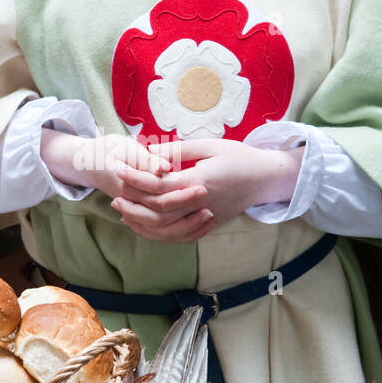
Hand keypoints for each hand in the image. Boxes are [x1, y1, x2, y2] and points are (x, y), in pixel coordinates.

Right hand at [39, 130, 213, 241]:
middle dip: (188, 211)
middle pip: (161, 217)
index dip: (182, 193)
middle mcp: (130, 203)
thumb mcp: (124, 146)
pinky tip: (199, 226)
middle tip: (210, 203)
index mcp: (126, 185)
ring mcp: (134, 213)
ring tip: (209, 216)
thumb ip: (145, 159)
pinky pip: (159, 234)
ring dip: (186, 227)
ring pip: (160, 232)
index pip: (158, 195)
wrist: (90, 164)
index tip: (204, 186)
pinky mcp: (140, 217)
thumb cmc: (110, 150)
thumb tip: (164, 168)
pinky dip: (179, 233)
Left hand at [112, 137, 302, 237]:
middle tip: (114, 196)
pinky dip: (159, 234)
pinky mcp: (208, 224)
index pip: (158, 185)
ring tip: (124, 212)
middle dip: (133, 205)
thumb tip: (150, 153)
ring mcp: (204, 218)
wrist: (266, 178)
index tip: (119, 169)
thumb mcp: (209, 146)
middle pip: (158, 213)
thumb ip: (178, 151)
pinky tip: (145, 225)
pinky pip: (179, 236)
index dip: (135, 178)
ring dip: (142, 223)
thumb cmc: (240, 157)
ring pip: (166, 230)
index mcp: (198, 181)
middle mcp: (199, 204)